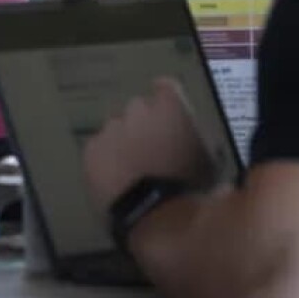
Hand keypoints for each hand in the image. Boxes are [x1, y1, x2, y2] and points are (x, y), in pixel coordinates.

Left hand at [82, 78, 215, 218]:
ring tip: (132, 168)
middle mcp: (137, 109)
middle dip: (143, 123)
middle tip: (151, 149)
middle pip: (138, 109)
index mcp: (169, 107)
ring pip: (116, 129)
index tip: (167, 115)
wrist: (152, 211)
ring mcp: (111, 128)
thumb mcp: (207, 159)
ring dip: (123, 141)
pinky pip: (98, 148)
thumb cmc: (189, 186)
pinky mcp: (91, 149)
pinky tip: (115, 179)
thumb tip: (190, 137)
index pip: (166, 87)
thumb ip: (194, 138)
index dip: (166, 100)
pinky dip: (104, 159)